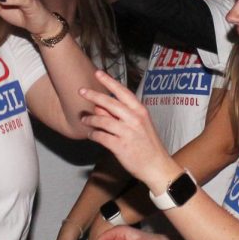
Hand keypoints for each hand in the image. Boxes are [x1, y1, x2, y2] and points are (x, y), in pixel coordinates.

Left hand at [81, 70, 177, 191]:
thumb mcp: (137, 125)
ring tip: (84, 119)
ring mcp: (128, 133)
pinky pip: (101, 136)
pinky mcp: (121, 146)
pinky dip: (93, 134)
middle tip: (81, 91)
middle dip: (94, 95)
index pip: (123, 92)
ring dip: (90, 119)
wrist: (156, 166)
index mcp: (140, 111)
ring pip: (102, 120)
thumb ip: (118, 114)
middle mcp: (134, 119)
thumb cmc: (147, 145)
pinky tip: (91, 134)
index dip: (109, 82)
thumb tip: (99, 104)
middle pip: (110, 103)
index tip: (98, 73)